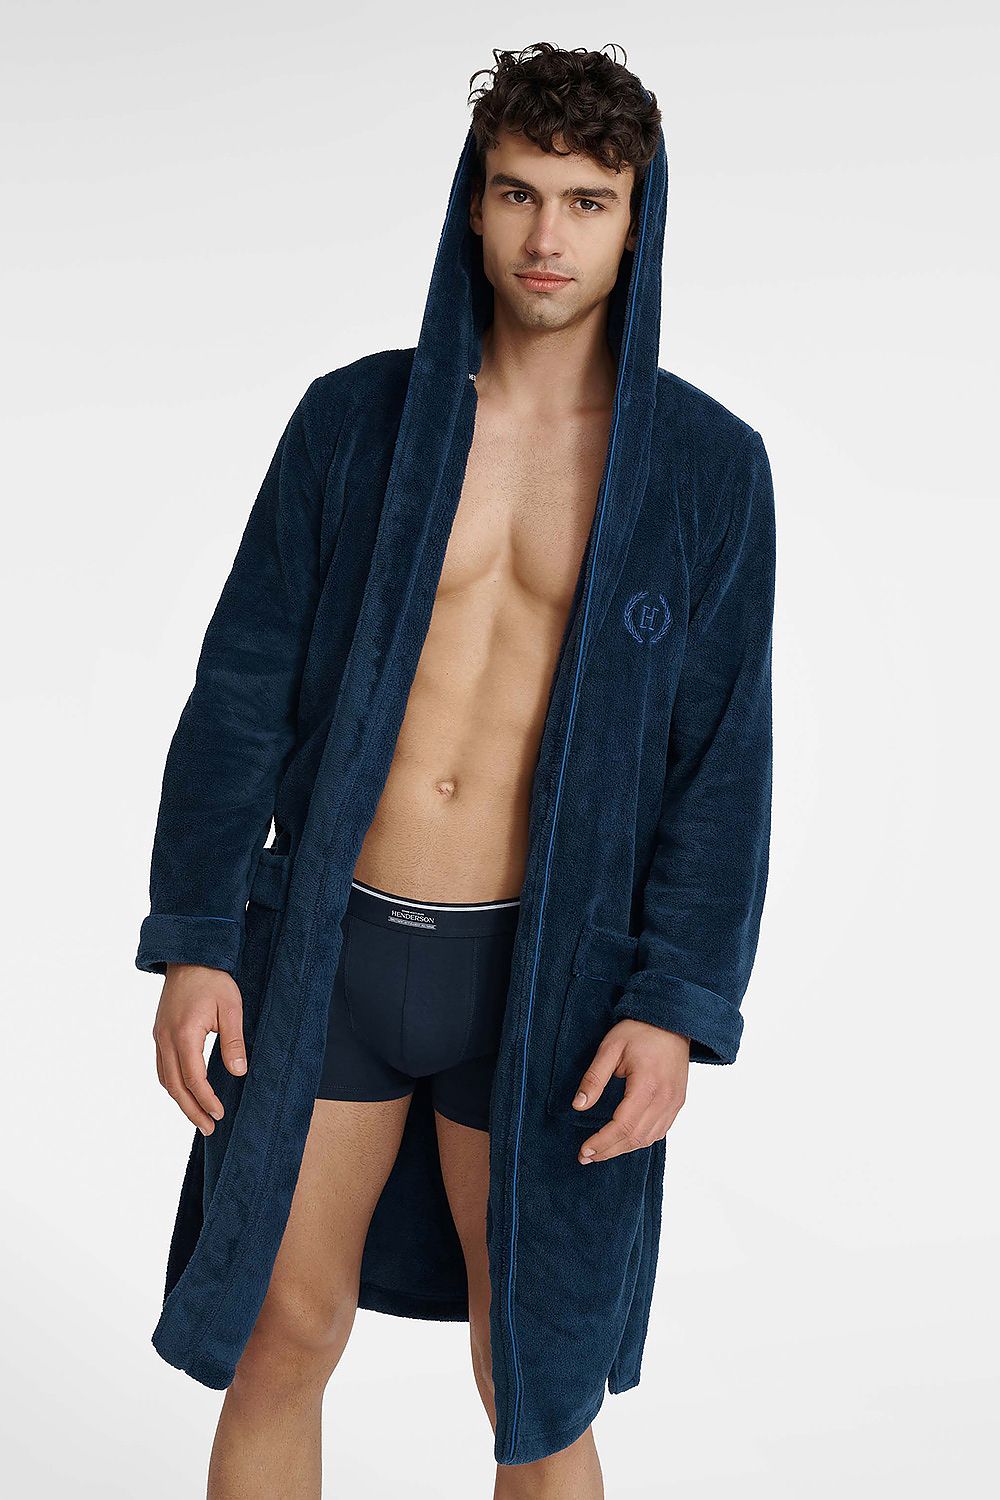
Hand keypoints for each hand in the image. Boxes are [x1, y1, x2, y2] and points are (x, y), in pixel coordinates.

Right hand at [152, 965, 246, 1134]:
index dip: (206, 1100)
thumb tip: (238, 1073)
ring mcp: (159, 1037)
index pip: (194, 1079)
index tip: (220, 1114)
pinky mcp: (159, 1033)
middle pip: (175, 1086)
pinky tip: (185, 1092)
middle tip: (209, 1128)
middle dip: (191, 1110)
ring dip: (180, 1100)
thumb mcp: (231, 1008)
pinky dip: (173, 1084)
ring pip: (165, 1079)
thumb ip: (233, 1042)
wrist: (189, 956)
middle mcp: (165, 1040)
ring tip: (198, 1116)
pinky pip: (162, 1067)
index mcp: (184, 1035)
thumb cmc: (213, 980)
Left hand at [572, 1018, 688, 1163]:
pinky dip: (640, 1140)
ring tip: (601, 1151)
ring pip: (649, 1139)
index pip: (623, 1126)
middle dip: (609, 1150)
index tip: (584, 1150)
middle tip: (586, 1155)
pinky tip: (624, 1140)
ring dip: (624, 1148)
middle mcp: (665, 1099)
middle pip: (635, 1138)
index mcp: (647, 1086)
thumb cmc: (640, 1031)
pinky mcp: (677, 1102)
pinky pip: (660, 1131)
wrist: (672, 1021)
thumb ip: (594, 1078)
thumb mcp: (610, 1048)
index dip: (602, 1142)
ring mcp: (674, 1103)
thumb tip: (578, 1105)